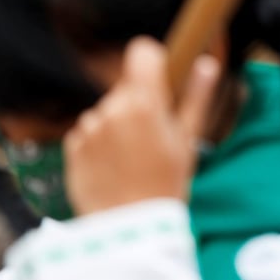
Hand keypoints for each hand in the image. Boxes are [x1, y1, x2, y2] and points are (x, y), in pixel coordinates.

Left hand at [63, 36, 219, 215]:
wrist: (132, 228)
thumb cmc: (167, 183)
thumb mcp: (188, 139)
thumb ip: (196, 96)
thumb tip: (207, 63)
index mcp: (144, 102)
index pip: (142, 51)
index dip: (152, 60)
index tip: (160, 77)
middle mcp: (112, 108)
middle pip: (125, 87)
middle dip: (138, 103)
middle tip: (152, 136)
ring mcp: (89, 127)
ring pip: (107, 110)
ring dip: (117, 124)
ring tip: (132, 157)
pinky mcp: (72, 146)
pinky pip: (88, 131)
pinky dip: (99, 143)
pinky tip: (114, 166)